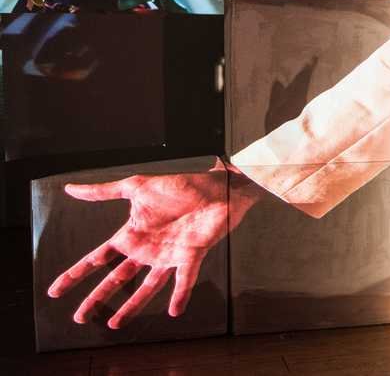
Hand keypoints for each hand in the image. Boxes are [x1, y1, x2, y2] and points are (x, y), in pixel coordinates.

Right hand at [47, 159, 254, 327]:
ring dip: (132, 305)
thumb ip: (104, 191)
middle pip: (117, 278)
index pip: (98, 258)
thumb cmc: (178, 185)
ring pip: (147, 286)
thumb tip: (70, 188)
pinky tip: (173, 311)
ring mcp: (169, 255)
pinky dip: (180, 295)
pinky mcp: (191, 255)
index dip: (77, 274)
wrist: (214, 186)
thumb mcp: (136, 186)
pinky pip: (184, 279)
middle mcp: (147, 249)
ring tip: (115, 324)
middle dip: (97, 297)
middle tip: (79, 317)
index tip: (55, 290)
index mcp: (132, 234)